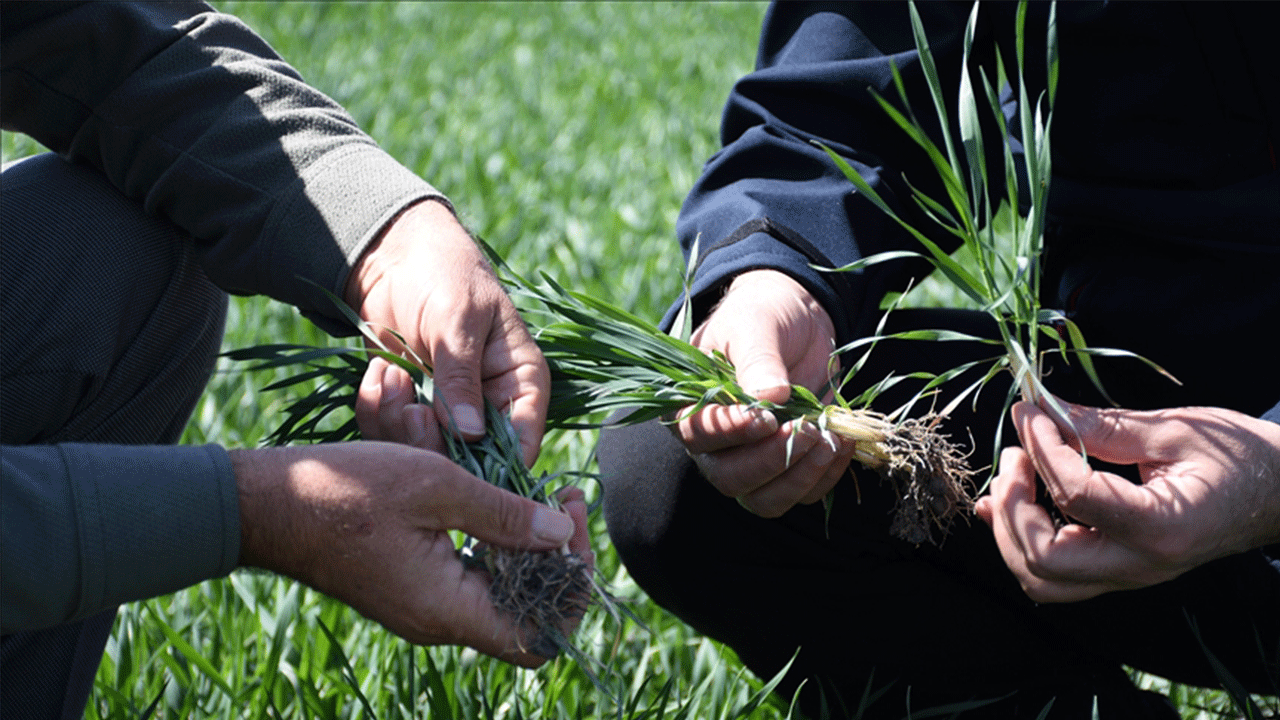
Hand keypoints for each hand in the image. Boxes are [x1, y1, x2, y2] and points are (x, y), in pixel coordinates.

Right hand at [232, 442, 591, 665]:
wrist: (266, 504)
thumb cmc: (345, 490)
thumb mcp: (435, 487)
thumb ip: (502, 515)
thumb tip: (561, 534)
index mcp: (446, 610)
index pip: (539, 635)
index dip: (572, 587)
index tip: (572, 521)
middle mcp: (438, 621)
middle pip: (528, 615)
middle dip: (561, 559)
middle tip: (566, 498)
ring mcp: (423, 607)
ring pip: (502, 596)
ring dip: (532, 550)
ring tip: (543, 495)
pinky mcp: (410, 588)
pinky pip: (472, 581)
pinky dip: (498, 547)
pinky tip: (501, 504)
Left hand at [345, 199, 548, 465]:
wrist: (397, 257)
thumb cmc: (444, 274)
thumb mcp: (457, 319)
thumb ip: (461, 377)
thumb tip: (470, 435)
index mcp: (521, 383)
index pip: (524, 442)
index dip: (498, 466)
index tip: (459, 464)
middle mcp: (489, 407)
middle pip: (471, 462)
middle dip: (432, 441)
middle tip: (410, 408)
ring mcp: (447, 412)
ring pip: (425, 453)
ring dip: (397, 421)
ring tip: (391, 374)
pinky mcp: (411, 410)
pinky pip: (391, 435)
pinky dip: (376, 410)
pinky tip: (379, 372)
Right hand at [676, 269, 856, 516]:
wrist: (797, 318)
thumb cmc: (762, 315)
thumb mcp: (756, 326)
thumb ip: (758, 360)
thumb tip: (770, 397)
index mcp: (692, 405)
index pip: (698, 435)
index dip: (730, 433)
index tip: (766, 417)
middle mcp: (716, 443)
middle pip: (730, 478)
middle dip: (771, 460)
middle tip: (806, 427)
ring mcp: (752, 459)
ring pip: (765, 499)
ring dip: (800, 477)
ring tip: (829, 440)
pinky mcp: (788, 466)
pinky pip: (802, 493)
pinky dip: (825, 475)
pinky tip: (841, 443)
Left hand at [975, 400, 1279, 602]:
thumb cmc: (1242, 458)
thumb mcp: (1175, 431)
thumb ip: (1103, 426)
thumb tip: (1040, 411)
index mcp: (1160, 528)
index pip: (1075, 495)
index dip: (1042, 449)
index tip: (1029, 413)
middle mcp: (1140, 565)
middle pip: (1044, 559)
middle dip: (1013, 506)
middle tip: (1015, 455)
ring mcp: (1128, 574)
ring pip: (1041, 579)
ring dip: (1010, 529)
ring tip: (1012, 476)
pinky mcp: (1118, 569)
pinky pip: (1055, 571)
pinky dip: (1019, 538)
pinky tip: (1007, 501)